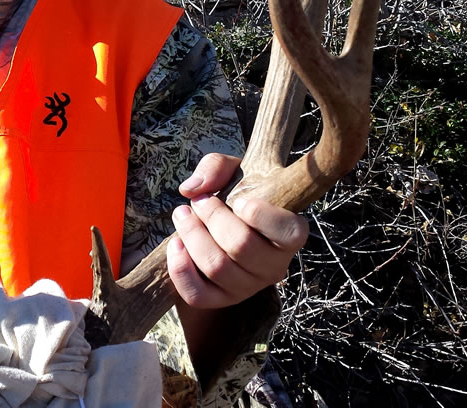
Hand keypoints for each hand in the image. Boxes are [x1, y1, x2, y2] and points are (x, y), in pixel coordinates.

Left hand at [167, 153, 307, 308]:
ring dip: (192, 236)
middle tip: (199, 201)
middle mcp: (276, 265)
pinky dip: (181, 270)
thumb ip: (216, 167)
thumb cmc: (238, 191)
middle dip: (211, 216)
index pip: (290, 233)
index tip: (238, 199)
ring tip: (182, 214)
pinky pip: (199, 296)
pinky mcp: (223, 299)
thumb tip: (192, 189)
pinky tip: (176, 244)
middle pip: (241, 246)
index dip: (259, 214)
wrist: (227, 222)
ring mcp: (249, 286)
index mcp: (290, 233)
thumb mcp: (233, 169)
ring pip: (217, 268)